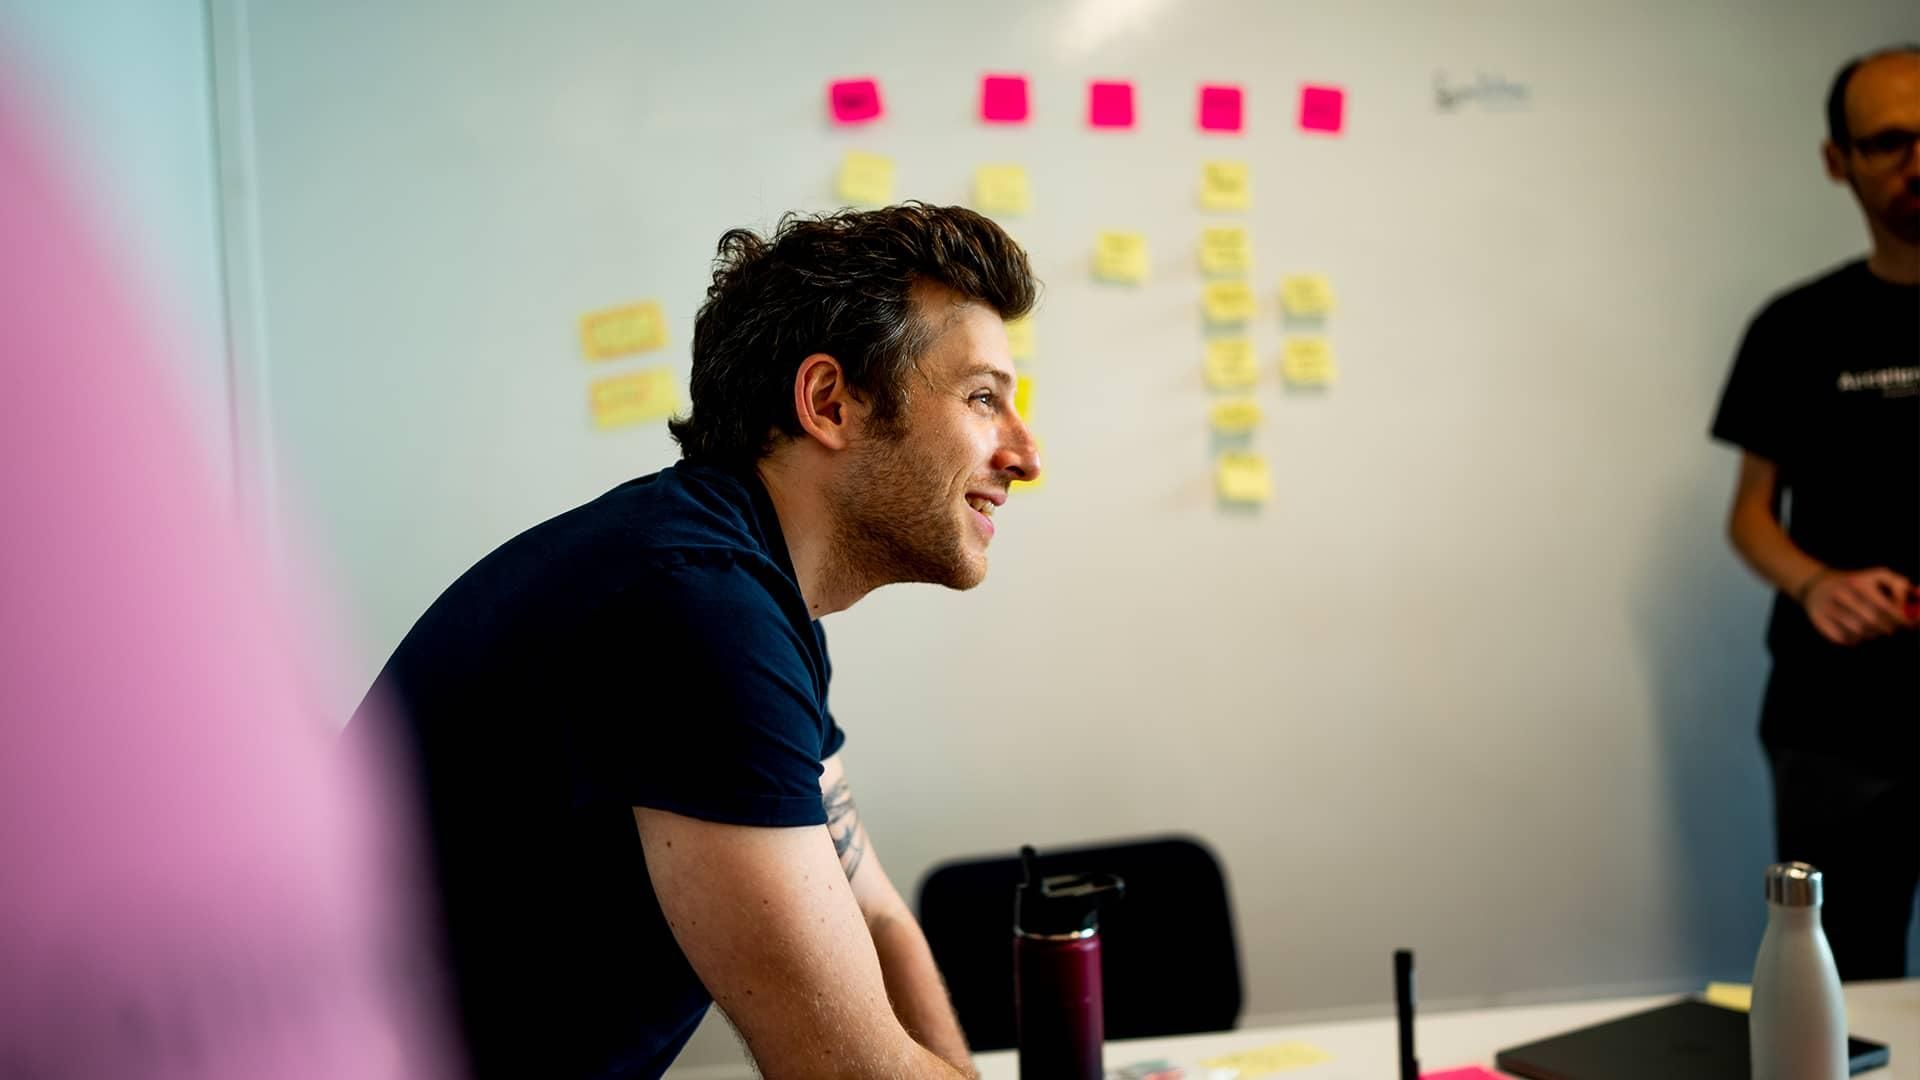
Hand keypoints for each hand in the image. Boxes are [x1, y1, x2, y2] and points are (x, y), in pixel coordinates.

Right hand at [1798, 567, 1914, 645]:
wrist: (1817, 585)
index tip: (1909, 624)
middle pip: (1873, 622)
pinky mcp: (1820, 622)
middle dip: (1888, 628)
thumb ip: (1899, 585)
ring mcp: (1828, 609)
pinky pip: (1845, 639)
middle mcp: (1841, 595)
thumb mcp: (1878, 575)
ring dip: (1871, 634)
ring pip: (1860, 632)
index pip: (1886, 607)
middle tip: (1891, 628)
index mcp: (1858, 582)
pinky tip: (1856, 631)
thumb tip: (1915, 599)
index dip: (1901, 619)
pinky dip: (1855, 639)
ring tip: (1872, 628)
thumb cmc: (1857, 582)